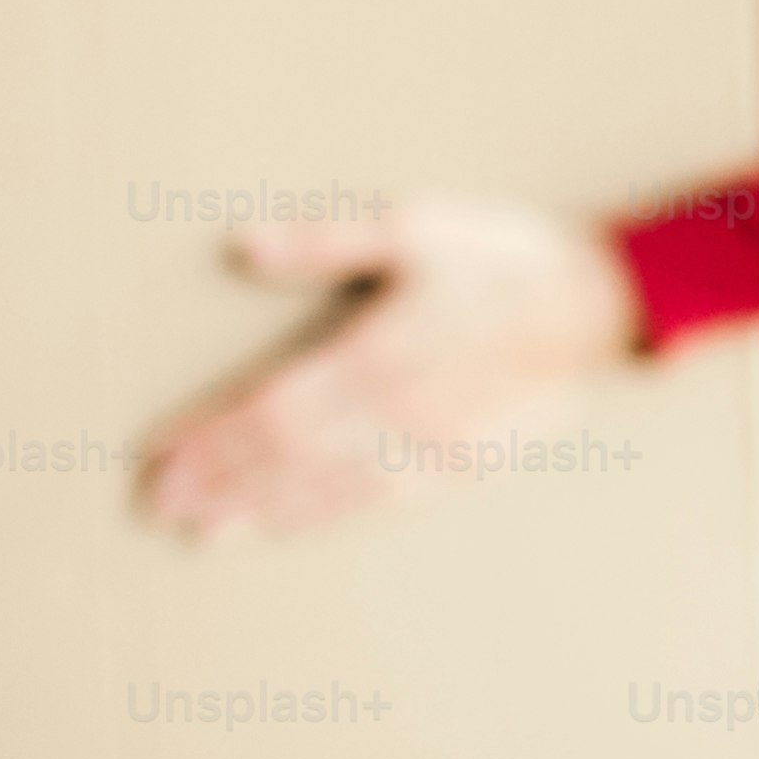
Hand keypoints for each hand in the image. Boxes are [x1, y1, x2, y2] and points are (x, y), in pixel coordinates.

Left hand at [138, 196, 641, 543]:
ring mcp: (429, 451)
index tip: (159, 451)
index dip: (213, 434)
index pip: (274, 408)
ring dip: (259, 513)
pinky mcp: (457, 470)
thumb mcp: (419, 224)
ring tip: (203, 533)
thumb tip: (243, 244)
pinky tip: (284, 528)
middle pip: (288, 459)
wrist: (598, 308)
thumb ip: (328, 239)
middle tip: (159, 504)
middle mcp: (399, 414)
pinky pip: (374, 504)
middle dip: (221, 482)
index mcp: (381, 352)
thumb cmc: (503, 258)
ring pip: (326, 492)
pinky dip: (320, 519)